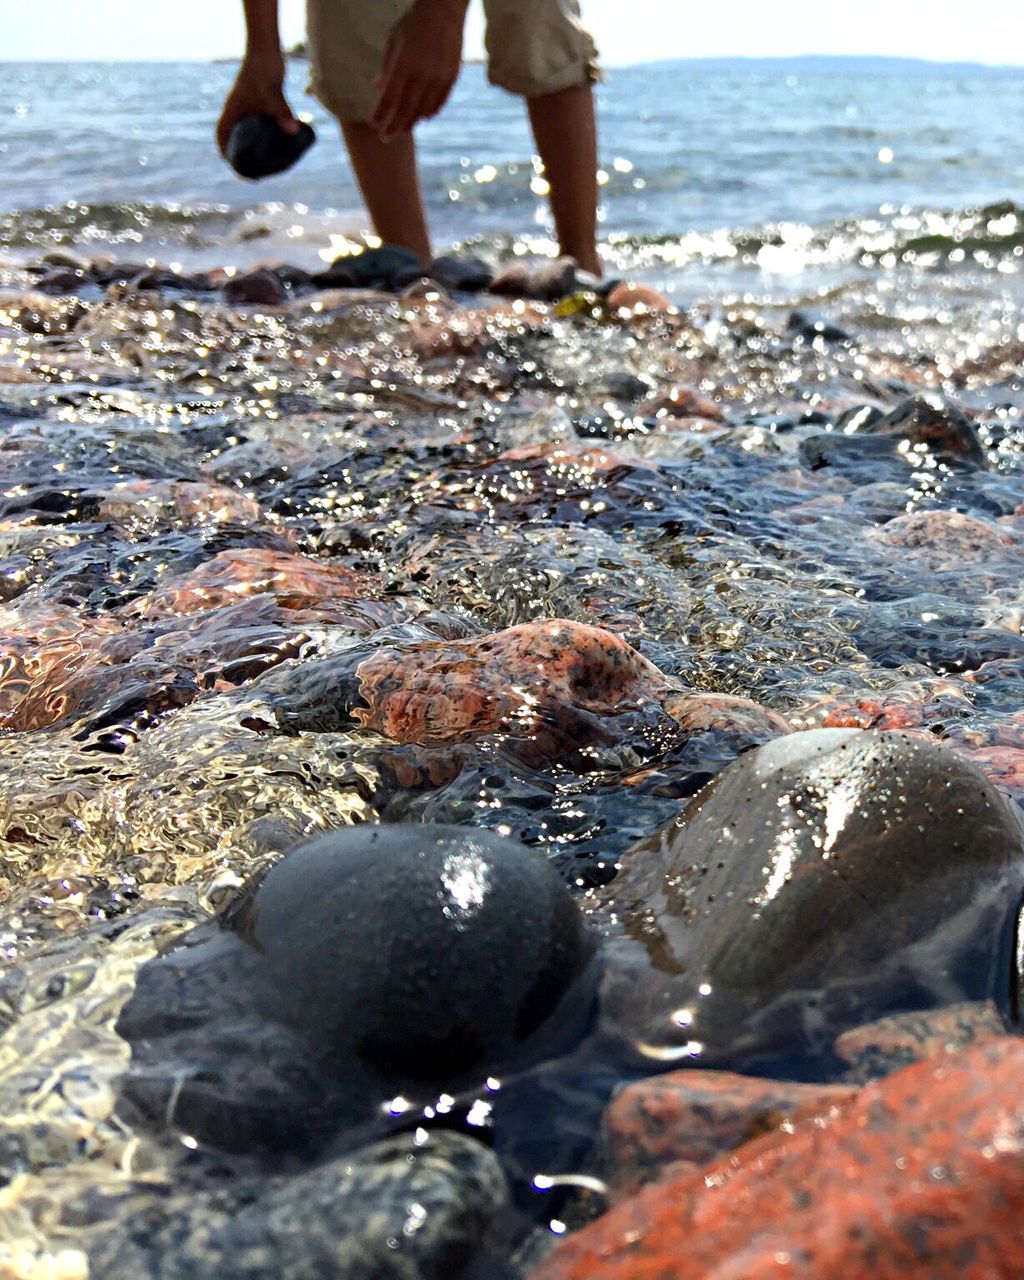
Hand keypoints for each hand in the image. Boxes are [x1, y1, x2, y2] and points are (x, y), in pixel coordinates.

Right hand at [217, 51, 299, 156]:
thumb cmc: (264, 68)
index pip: (222, 133)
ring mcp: (248, 104)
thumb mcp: (273, 94)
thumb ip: (282, 113)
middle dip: (239, 153)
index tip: (232, 165)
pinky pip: (258, 121)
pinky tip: (275, 141)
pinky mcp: (259, 101)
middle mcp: (238, 108)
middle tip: (253, 169)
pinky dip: (263, 132)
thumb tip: (294, 131)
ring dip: (252, 144)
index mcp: (234, 109)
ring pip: (247, 129)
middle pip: (234, 134)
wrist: (267, 47)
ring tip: (265, 160)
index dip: (224, 150)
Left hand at [370, 0, 467, 141]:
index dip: (380, 115)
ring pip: (424, 109)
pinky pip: (440, 101)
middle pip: (405, 110)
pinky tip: (424, 117)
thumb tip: (378, 87)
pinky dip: (431, 111)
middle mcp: (421, 74)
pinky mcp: (451, 76)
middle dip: (394, 127)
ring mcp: (438, 77)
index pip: (389, 99)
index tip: (373, 125)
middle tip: (386, 138)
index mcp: (403, 65)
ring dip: (412, 122)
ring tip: (403, 130)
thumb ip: (387, 66)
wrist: (444, 10)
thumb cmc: (414, 23)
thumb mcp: (394, 40)